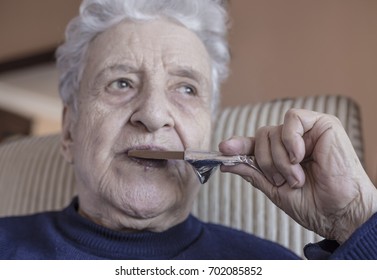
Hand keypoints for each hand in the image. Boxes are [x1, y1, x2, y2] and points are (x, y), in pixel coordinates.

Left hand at [219, 109, 376, 242]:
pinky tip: (301, 157)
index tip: (224, 149)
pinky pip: (292, 119)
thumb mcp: (273, 188)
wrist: (338, 213)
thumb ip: (252, 171)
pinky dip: (290, 141)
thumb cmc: (312, 204)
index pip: (256, 144)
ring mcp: (308, 131)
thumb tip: (226, 162)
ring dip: (280, 160)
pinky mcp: (323, 124)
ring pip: (272, 131)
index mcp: (284, 154)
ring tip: (298, 177)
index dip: (239, 145)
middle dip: (266, 162)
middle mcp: (294, 140)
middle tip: (283, 181)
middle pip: (261, 135)